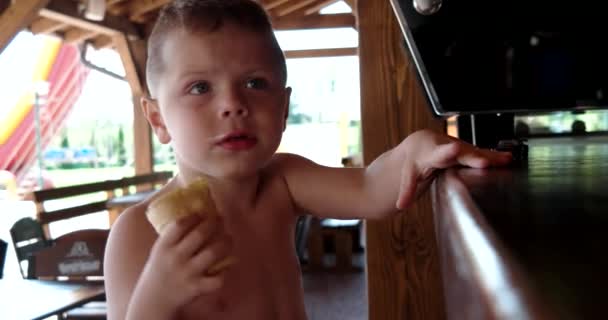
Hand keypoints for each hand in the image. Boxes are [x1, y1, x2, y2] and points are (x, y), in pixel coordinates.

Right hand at [132, 214, 232, 316]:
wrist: (153, 300)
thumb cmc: (160, 269)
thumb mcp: (159, 250)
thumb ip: (173, 235)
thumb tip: (193, 212)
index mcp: (164, 246)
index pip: (180, 224)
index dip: (195, 216)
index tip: (203, 212)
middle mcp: (175, 258)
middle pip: (200, 234)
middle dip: (214, 223)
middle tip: (221, 220)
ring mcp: (187, 273)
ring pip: (213, 252)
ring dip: (225, 243)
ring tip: (229, 239)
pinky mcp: (197, 287)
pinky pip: (218, 278)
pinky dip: (226, 271)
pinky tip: (228, 264)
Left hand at [396, 129, 511, 208]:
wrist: (420, 142)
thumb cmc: (414, 160)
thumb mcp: (408, 175)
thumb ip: (406, 190)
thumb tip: (400, 205)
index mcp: (430, 152)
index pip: (437, 153)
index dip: (446, 152)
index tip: (454, 149)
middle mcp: (445, 147)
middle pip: (460, 153)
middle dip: (473, 157)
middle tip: (485, 162)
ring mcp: (458, 146)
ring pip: (473, 151)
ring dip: (489, 156)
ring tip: (505, 160)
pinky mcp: (467, 148)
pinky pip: (480, 152)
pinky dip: (493, 155)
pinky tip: (507, 158)